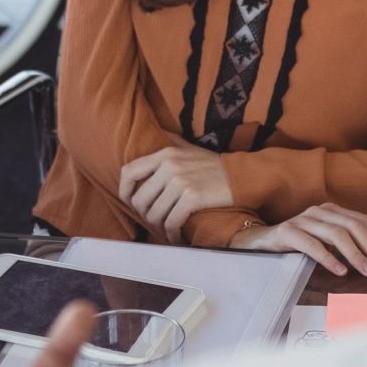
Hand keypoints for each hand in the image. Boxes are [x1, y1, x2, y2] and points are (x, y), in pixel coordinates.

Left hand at [117, 145, 233, 237]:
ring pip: (155, 214)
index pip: (129, 172)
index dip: (124, 191)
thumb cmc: (214, 165)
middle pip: (139, 200)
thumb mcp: (189, 147)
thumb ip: (171, 140)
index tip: (131, 202)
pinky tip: (176, 236)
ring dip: (159, 227)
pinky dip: (172, 234)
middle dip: (145, 215)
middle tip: (155, 220)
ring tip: (167, 229)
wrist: (242, 176)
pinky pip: (171, 222)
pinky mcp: (192, 198)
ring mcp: (180, 182)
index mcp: (165, 154)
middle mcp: (169, 166)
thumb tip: (157, 129)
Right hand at [233, 202, 366, 276]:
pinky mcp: (288, 232)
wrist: (261, 241)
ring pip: (336, 234)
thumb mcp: (325, 240)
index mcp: (332, 210)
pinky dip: (329, 258)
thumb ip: (346, 244)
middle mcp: (319, 211)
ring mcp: (303, 220)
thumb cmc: (298, 244)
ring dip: (355, 254)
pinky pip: (313, 245)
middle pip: (353, 226)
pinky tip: (340, 271)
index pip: (363, 220)